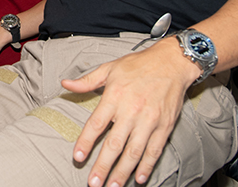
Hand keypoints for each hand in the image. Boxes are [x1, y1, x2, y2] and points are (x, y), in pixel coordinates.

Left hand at [59, 39, 199, 186]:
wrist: (172, 62)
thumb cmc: (138, 65)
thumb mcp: (109, 68)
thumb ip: (87, 81)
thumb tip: (65, 84)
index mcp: (115, 96)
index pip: (96, 123)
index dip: (86, 142)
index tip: (78, 157)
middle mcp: (131, 110)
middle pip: (115, 144)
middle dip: (103, 166)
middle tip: (94, 183)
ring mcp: (149, 120)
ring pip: (134, 152)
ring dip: (123, 172)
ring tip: (113, 186)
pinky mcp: (165, 126)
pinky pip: (155, 150)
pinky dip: (147, 165)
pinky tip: (139, 178)